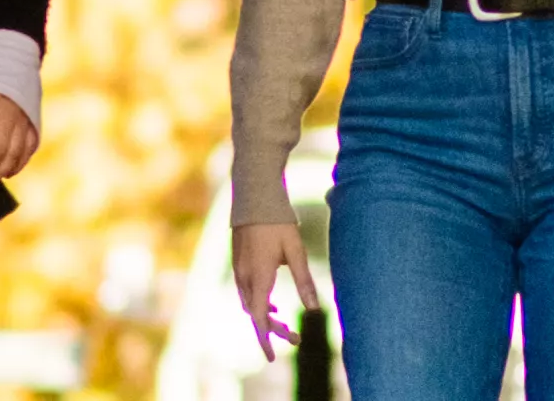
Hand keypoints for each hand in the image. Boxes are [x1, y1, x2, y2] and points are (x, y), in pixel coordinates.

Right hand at [231, 222, 324, 362]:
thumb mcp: (296, 251)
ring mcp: (239, 270)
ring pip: (249, 303)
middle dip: (271, 330)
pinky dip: (258, 303)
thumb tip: (314, 308)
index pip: (258, 317)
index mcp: (259, 277)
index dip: (265, 338)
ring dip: (264, 317)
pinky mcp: (239, 262)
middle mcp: (245, 277)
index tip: (271, 356)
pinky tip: (271, 304)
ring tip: (285, 325)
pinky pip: (247, 292)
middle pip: (254, 314)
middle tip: (295, 338)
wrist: (254, 197)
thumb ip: (304, 280)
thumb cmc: (278, 221)